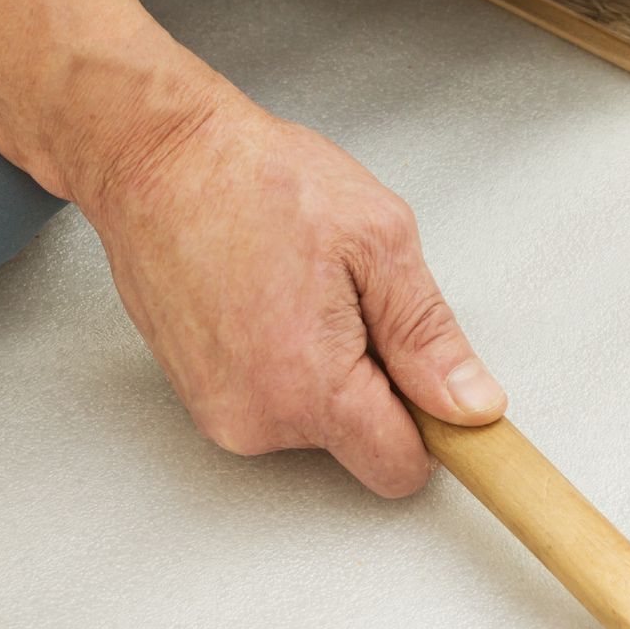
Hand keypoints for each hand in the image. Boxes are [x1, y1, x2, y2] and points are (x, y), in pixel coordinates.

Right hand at [69, 59, 505, 495]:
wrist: (159, 159)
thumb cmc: (256, 182)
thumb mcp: (378, 241)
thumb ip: (428, 337)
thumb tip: (471, 406)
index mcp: (311, 387)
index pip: (400, 468)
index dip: (433, 426)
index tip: (435, 383)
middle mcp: (257, 419)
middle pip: (360, 443)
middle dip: (378, 383)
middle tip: (354, 301)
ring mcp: (221, 413)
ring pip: (318, 424)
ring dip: (331, 370)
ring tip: (303, 291)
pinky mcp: (200, 398)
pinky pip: (275, 404)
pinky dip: (290, 364)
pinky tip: (272, 302)